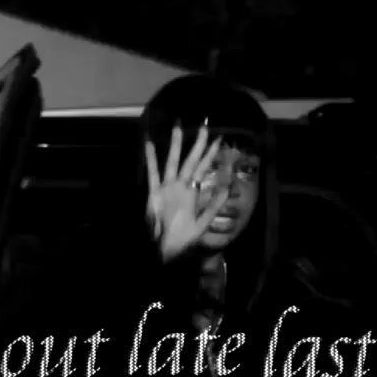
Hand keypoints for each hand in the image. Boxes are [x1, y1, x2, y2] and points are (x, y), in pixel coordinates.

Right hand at [145, 124, 227, 261]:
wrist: (164, 251)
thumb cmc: (183, 241)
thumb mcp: (203, 224)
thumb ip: (213, 206)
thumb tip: (226, 188)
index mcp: (193, 193)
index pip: (204, 169)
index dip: (211, 155)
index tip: (219, 139)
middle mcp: (180, 187)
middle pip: (190, 161)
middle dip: (197, 144)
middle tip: (203, 125)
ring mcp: (167, 188)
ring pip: (172, 162)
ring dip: (175, 145)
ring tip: (178, 126)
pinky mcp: (154, 194)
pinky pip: (153, 173)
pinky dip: (151, 159)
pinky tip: (150, 143)